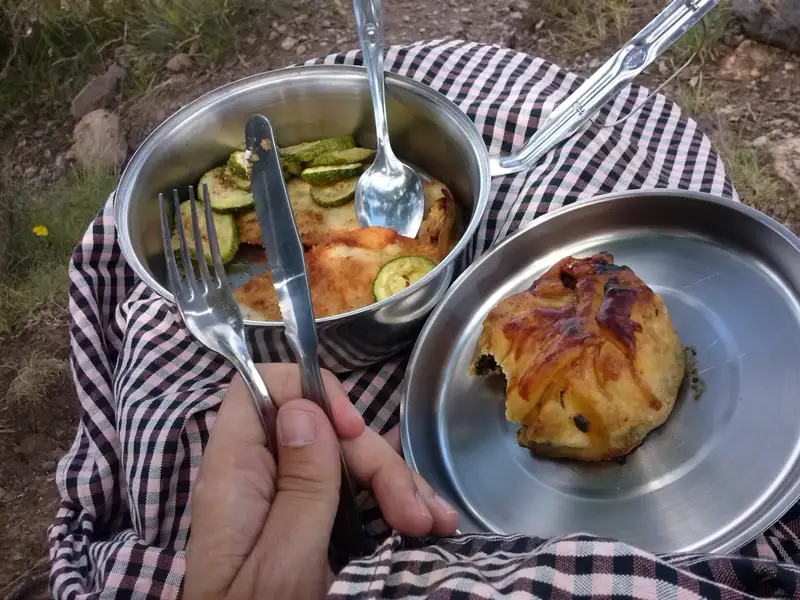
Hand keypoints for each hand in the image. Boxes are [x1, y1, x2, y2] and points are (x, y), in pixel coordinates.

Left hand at [184, 364, 457, 599]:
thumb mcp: (282, 564)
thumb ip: (298, 485)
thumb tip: (306, 406)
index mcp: (236, 474)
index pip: (260, 388)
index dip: (308, 390)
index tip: (350, 429)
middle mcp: (260, 477)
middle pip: (321, 428)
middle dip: (374, 460)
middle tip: (415, 514)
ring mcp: (286, 501)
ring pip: (346, 461)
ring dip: (396, 484)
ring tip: (436, 525)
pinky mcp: (310, 526)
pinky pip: (354, 495)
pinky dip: (393, 504)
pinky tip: (425, 525)